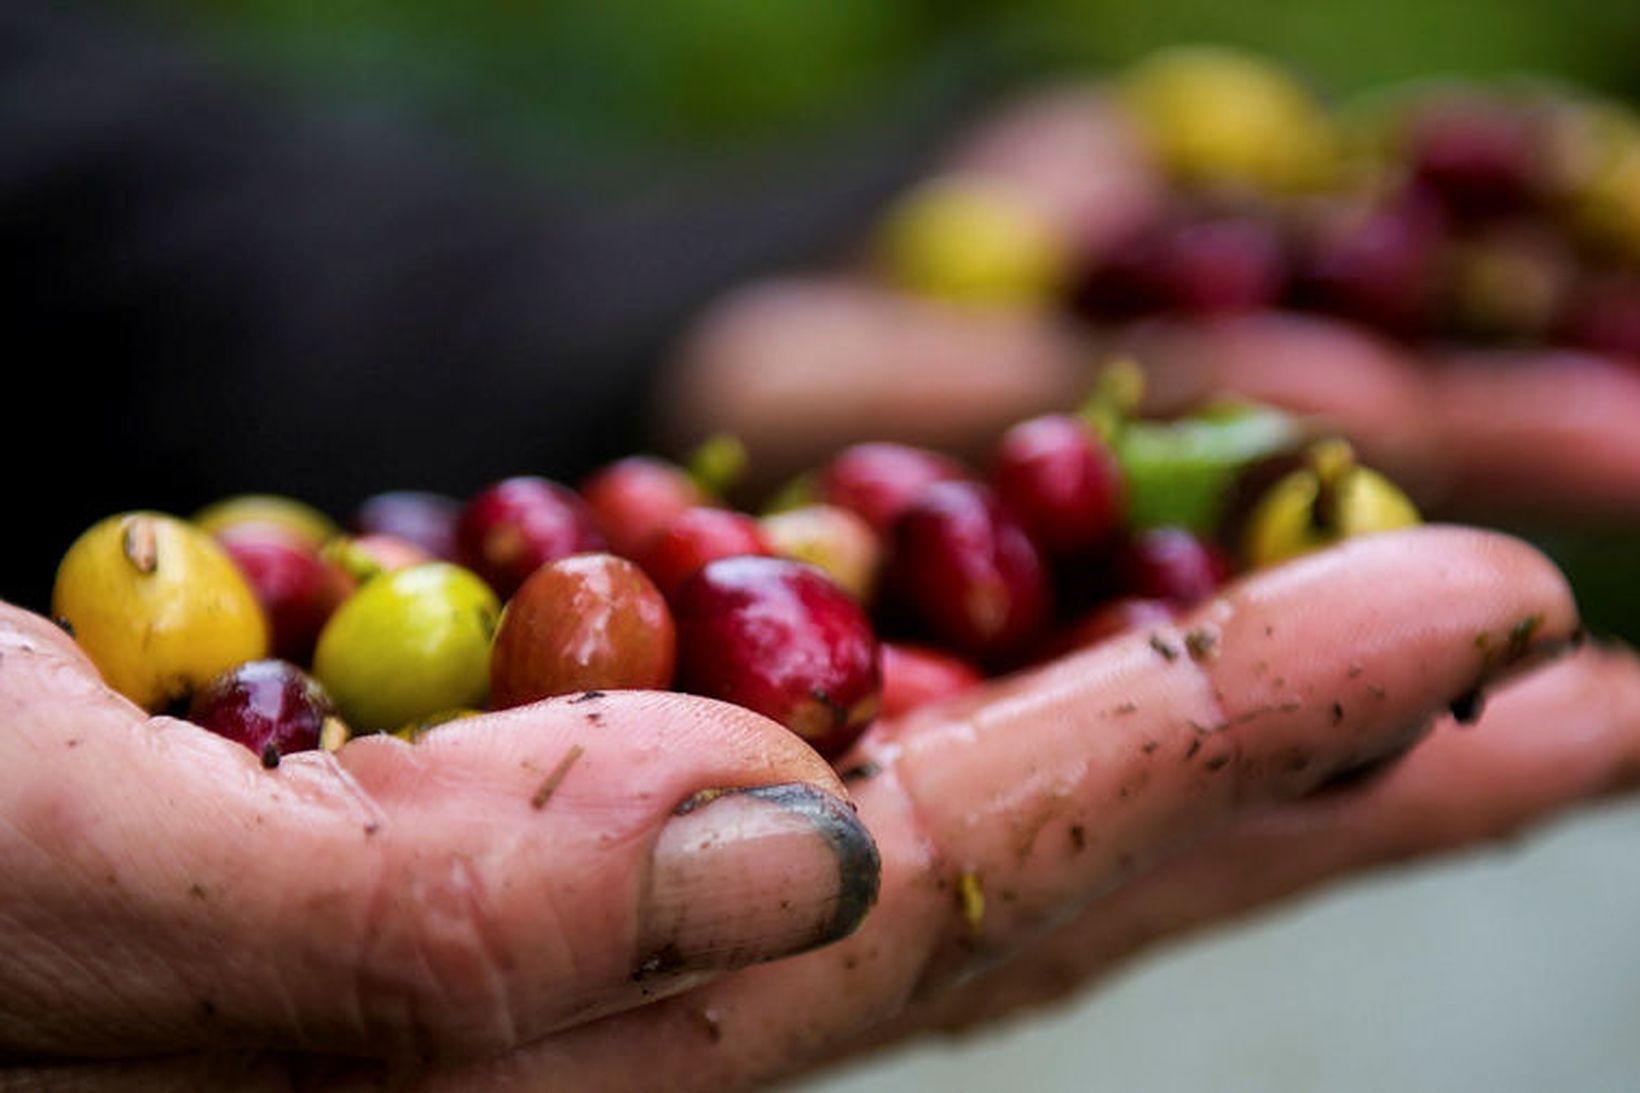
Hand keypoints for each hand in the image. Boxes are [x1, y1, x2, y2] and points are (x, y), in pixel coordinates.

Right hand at [9, 526, 1636, 1090]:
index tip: (1489, 606)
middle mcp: (657, 972)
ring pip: (1016, 794)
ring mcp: (648, 881)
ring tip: (1451, 641)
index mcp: (581, 1016)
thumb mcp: (114, 892)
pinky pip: (892, 730)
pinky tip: (1162, 627)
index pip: (992, 861)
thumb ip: (437, 923)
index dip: (1259, 729)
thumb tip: (776, 842)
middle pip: (1082, 870)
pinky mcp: (605, 783)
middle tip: (1602, 685)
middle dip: (1357, 771)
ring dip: (1247, 716)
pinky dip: (1056, 671)